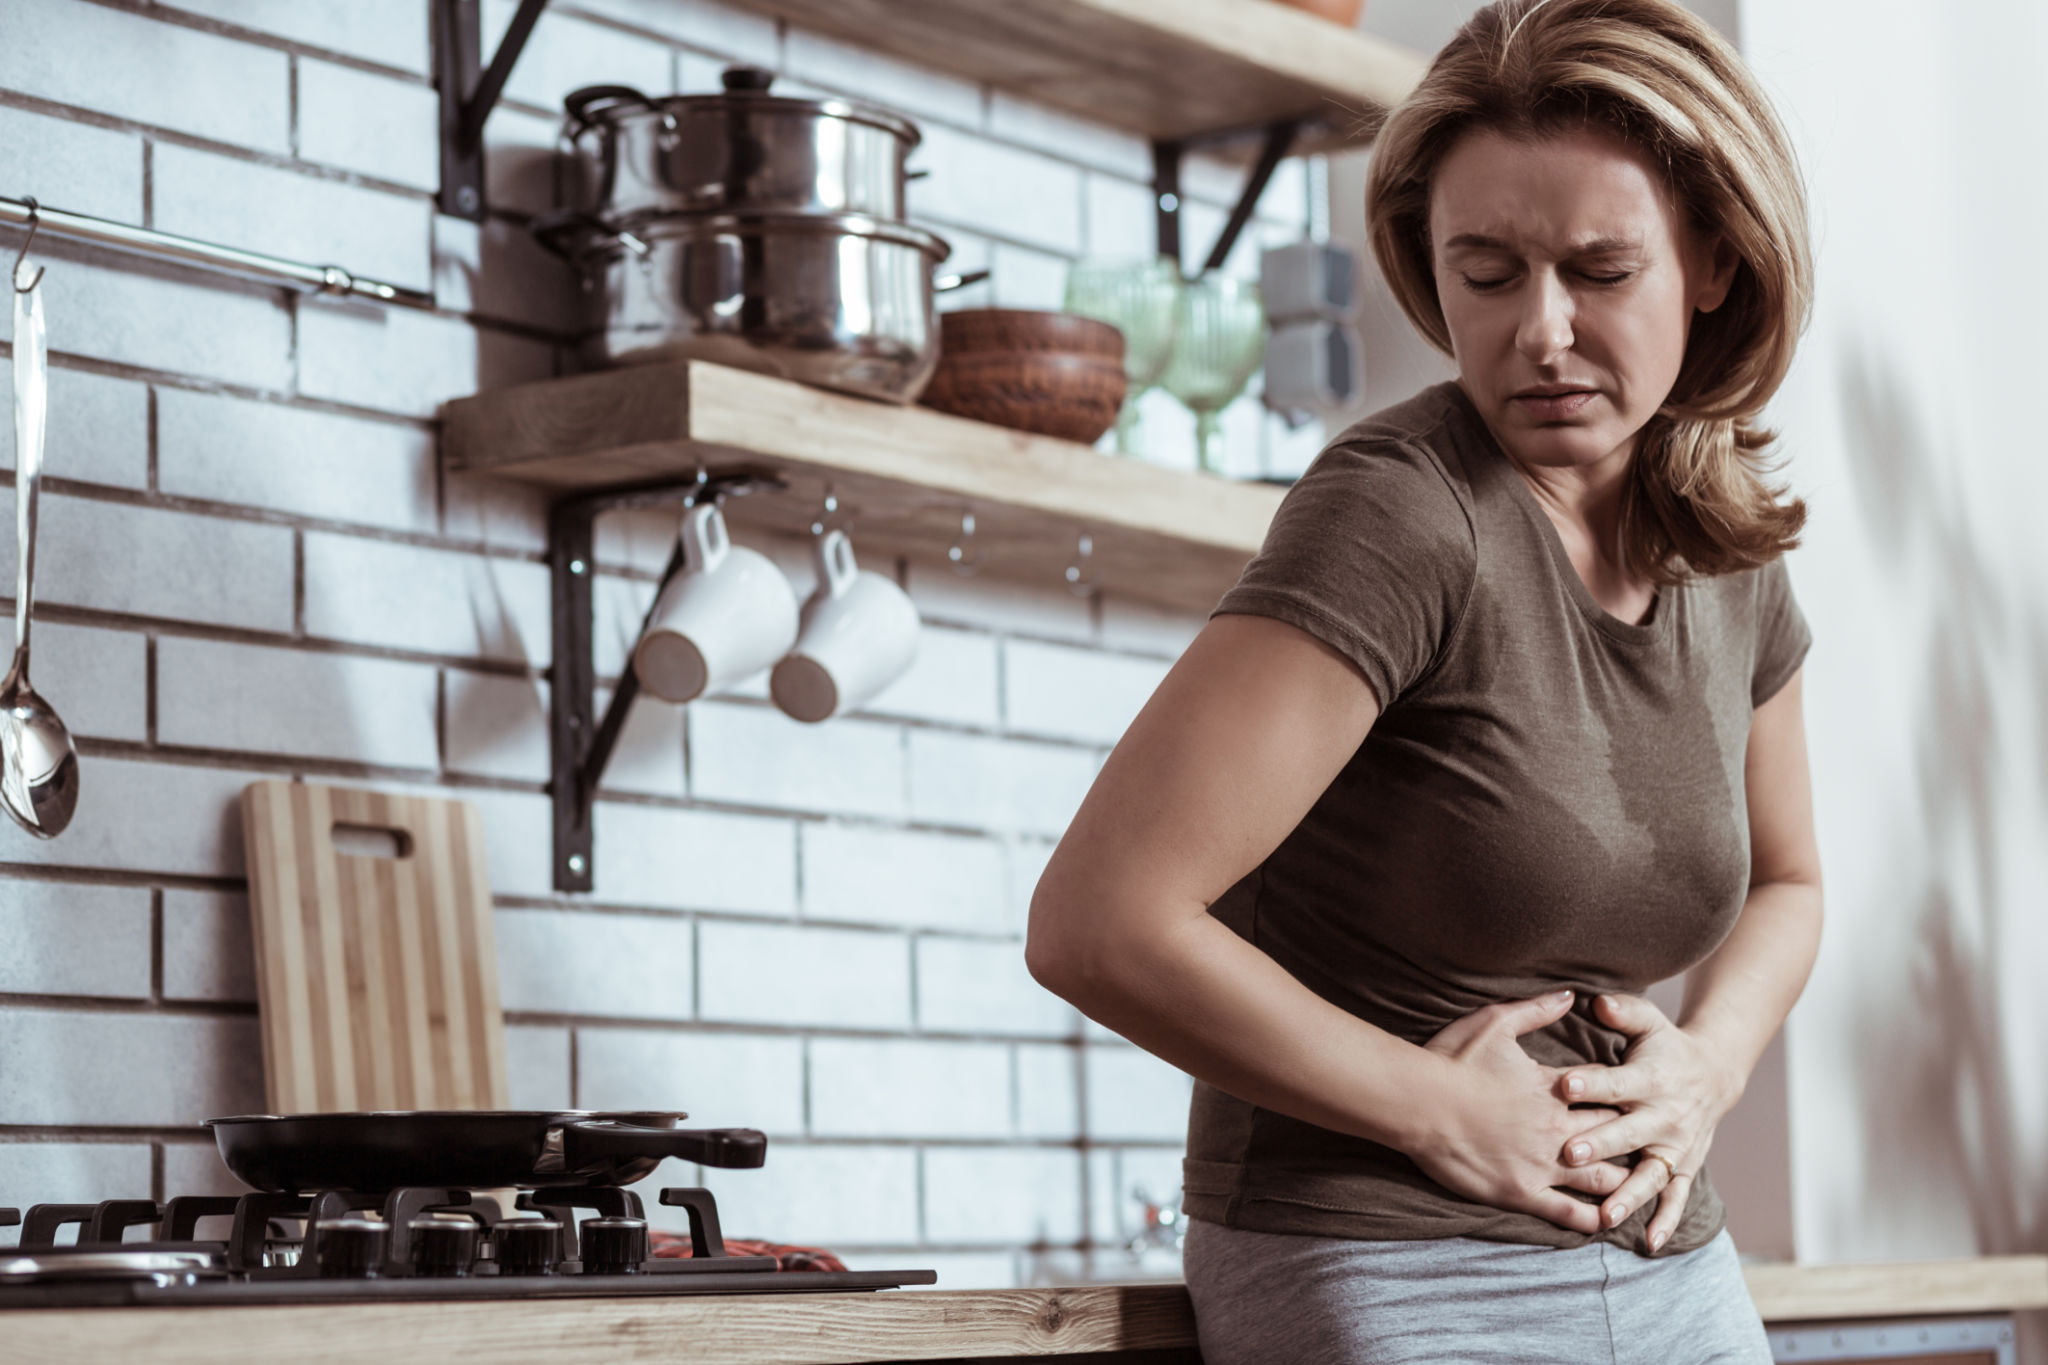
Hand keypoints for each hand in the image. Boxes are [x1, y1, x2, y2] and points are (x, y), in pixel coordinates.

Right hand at [1410, 989, 1629, 1235]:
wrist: (1417, 1101)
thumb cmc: (1451, 1060)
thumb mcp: (1494, 1022)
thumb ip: (1536, 1010)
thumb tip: (1570, 995)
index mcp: (1553, 1088)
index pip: (1603, 1094)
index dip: (1619, 1096)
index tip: (1633, 1098)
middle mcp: (1557, 1128)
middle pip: (1611, 1135)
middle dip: (1629, 1139)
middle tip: (1644, 1143)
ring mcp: (1543, 1164)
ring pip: (1601, 1177)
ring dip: (1622, 1181)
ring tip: (1637, 1186)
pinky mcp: (1523, 1192)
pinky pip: (1569, 1212)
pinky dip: (1592, 1219)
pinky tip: (1605, 1222)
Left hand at [1554, 992, 1746, 1252]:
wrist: (1713, 1073)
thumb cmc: (1664, 1045)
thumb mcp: (1649, 1022)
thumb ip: (1623, 1012)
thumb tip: (1596, 1001)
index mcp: (1650, 1078)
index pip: (1616, 1082)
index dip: (1591, 1083)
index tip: (1564, 1085)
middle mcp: (1664, 1116)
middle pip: (1628, 1132)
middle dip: (1600, 1143)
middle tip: (1569, 1154)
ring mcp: (1675, 1146)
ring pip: (1650, 1174)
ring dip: (1629, 1195)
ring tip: (1606, 1214)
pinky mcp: (1683, 1166)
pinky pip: (1675, 1197)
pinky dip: (1665, 1221)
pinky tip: (1649, 1243)